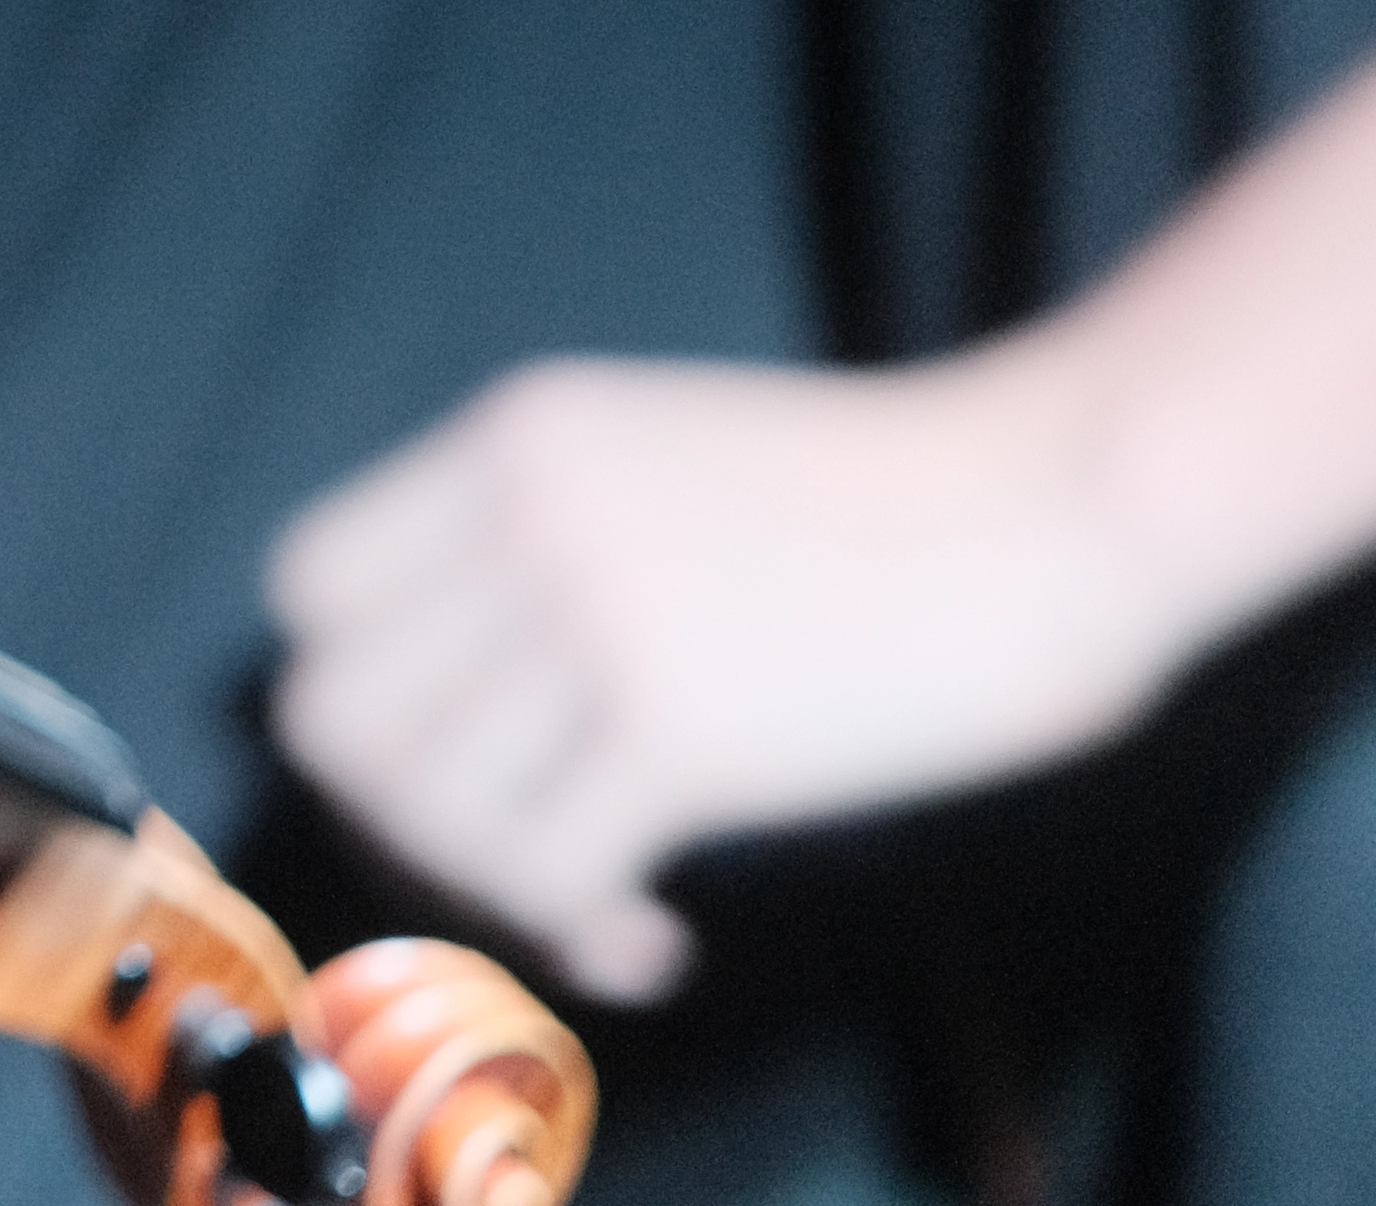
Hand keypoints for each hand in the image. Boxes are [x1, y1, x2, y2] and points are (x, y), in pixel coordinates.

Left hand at [265, 351, 1191, 999]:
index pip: (309, 586)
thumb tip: (476, 691)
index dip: (367, 697)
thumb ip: (558, 537)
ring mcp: (592, 618)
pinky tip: (663, 936)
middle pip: (329, 712)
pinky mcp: (679, 729)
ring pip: (416, 807)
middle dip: (401, 817)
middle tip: (514, 854)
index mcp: (516, 438)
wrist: (1066, 499)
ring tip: (604, 904)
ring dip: (492, 889)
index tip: (467, 756)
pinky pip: (538, 875)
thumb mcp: (673, 459)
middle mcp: (524, 516)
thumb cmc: (903, 504)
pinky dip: (582, 934)